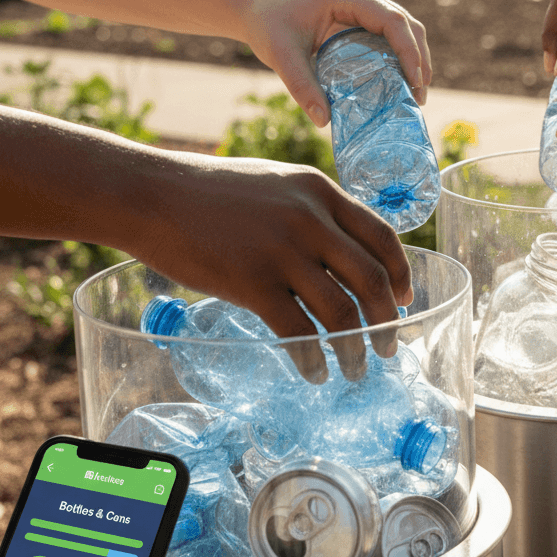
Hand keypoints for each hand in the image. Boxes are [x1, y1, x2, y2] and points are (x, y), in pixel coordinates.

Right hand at [135, 155, 412, 383]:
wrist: (152, 194)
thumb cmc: (209, 191)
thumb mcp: (277, 184)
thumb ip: (312, 210)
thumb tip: (339, 250)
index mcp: (321, 192)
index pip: (382, 236)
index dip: (400, 273)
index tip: (404, 300)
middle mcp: (311, 219)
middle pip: (371, 279)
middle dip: (387, 320)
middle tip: (388, 345)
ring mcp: (282, 251)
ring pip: (341, 311)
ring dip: (355, 348)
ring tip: (355, 369)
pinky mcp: (252, 282)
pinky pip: (297, 331)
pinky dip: (313, 359)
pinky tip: (314, 372)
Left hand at [240, 0, 431, 127]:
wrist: (258, 11)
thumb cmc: (269, 27)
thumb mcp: (282, 57)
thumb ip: (302, 87)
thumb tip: (324, 121)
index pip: (393, 21)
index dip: (410, 51)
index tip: (415, 82)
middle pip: (408, 25)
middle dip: (420, 60)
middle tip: (419, 97)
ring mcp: (366, 4)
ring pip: (406, 30)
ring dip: (415, 60)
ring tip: (415, 95)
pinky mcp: (364, 18)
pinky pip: (392, 36)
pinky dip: (402, 58)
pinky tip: (401, 84)